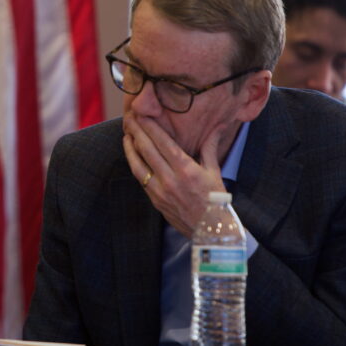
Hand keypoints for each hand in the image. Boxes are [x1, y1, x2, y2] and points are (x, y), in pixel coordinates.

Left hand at [122, 114, 227, 236]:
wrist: (211, 231)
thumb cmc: (216, 199)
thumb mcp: (214, 172)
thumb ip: (210, 147)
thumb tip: (219, 126)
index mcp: (186, 170)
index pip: (163, 143)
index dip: (150, 127)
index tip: (142, 115)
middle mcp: (170, 179)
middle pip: (147, 150)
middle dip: (136, 132)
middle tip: (128, 118)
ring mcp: (160, 191)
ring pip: (138, 165)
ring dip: (130, 148)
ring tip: (126, 135)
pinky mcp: (154, 200)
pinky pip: (141, 179)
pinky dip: (135, 164)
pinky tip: (132, 155)